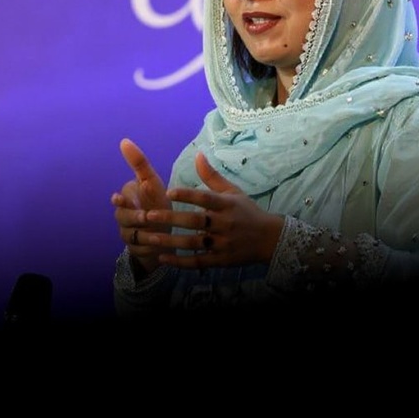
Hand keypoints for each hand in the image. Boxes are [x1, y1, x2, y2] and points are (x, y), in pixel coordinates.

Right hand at [110, 138, 173, 275]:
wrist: (163, 233)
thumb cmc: (158, 202)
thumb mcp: (153, 183)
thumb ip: (140, 164)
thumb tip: (123, 140)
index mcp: (128, 196)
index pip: (123, 195)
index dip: (123, 198)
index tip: (120, 198)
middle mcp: (123, 214)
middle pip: (123, 216)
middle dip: (134, 217)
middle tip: (146, 217)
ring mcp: (127, 232)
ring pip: (131, 234)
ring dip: (144, 235)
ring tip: (158, 237)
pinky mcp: (134, 248)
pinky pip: (139, 249)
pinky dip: (149, 248)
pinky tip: (160, 248)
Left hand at [144, 151, 283, 268]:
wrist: (270, 239)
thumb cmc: (247, 212)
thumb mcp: (233, 192)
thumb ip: (212, 176)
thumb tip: (198, 155)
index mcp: (227, 205)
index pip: (205, 198)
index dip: (187, 195)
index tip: (168, 192)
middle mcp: (224, 224)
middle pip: (195, 222)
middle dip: (171, 218)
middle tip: (148, 215)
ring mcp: (222, 244)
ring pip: (193, 244)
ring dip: (170, 241)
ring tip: (149, 237)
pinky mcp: (221, 261)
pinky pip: (198, 262)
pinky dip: (180, 262)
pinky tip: (162, 258)